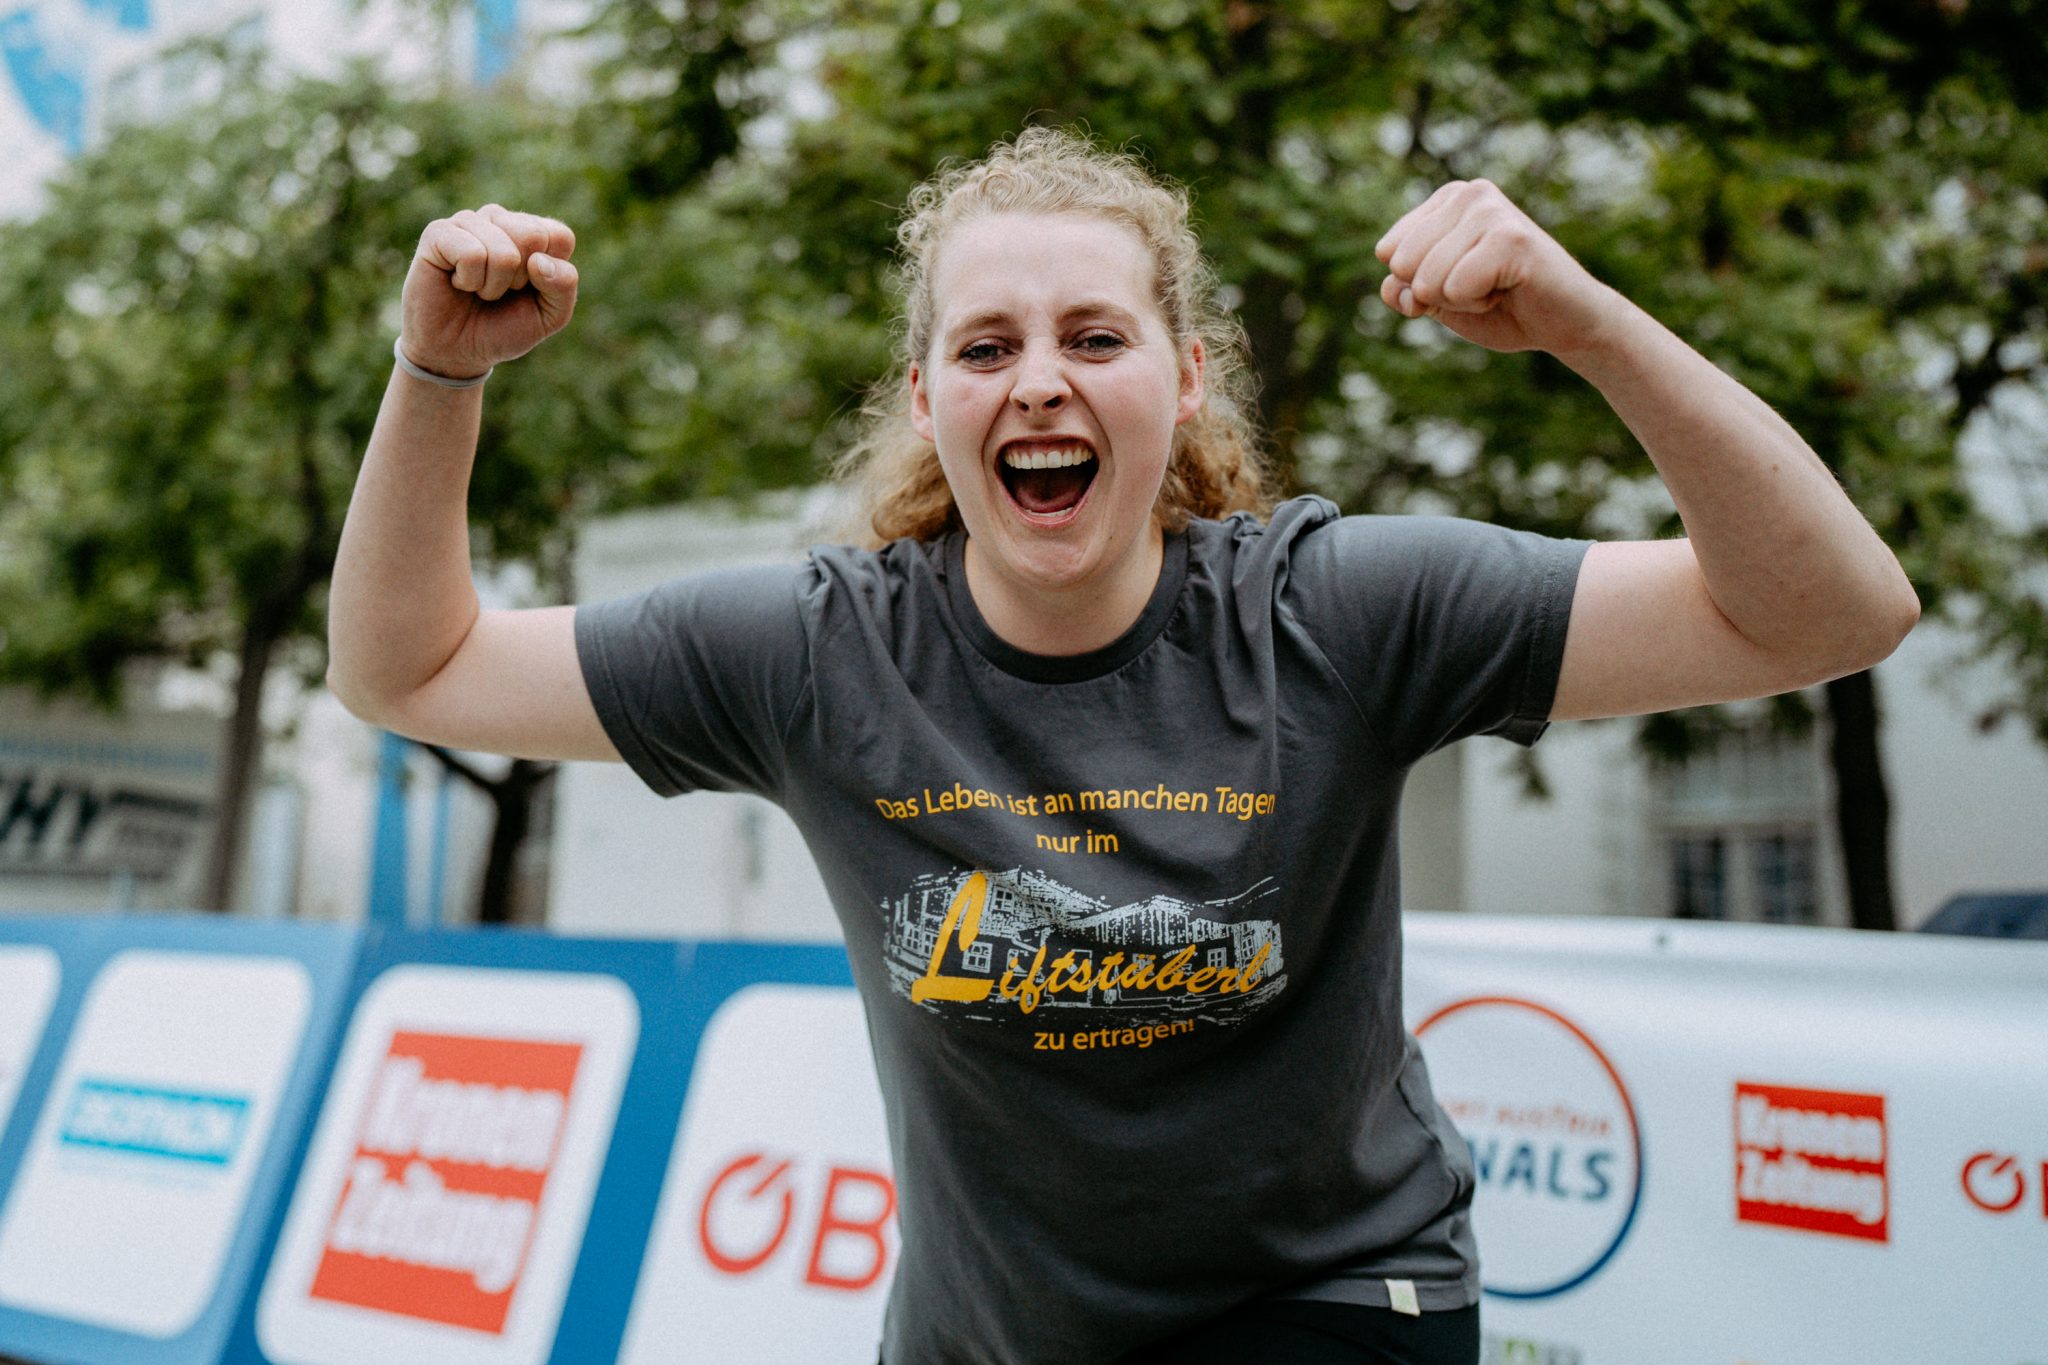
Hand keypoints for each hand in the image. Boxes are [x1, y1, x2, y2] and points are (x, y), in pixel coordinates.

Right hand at [399, 205, 578, 380]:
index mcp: (531, 232)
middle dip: (520, 279)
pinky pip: (471, 254)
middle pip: (534, 236)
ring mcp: (468, 222)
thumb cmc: (503, 329)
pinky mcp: (438, 232)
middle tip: (500, 291)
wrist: (456, 352)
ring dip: (493, 286)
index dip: (550, 275)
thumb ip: (564, 286)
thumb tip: (538, 260)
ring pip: (504, 251)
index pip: (560, 236)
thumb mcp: (550, 316)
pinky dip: (469, 281)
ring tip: (477, 289)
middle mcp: (500, 220)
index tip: (527, 290)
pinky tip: (457, 283)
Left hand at [1375, 180, 1619, 356]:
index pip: (1388, 252)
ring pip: (1427, 279)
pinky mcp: (1511, 236)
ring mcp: (1491, 209)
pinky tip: (1510, 289)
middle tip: (1483, 285)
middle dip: (1438, 293)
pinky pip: (1455, 289)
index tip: (1462, 280)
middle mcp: (1468, 193)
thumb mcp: (1437, 300)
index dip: (1418, 285)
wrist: (1563, 324)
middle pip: (1402, 265)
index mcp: (1446, 199)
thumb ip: (1403, 290)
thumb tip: (1396, 284)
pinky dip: (1478, 303)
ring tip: (1498, 286)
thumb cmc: (1501, 307)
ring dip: (1461, 300)